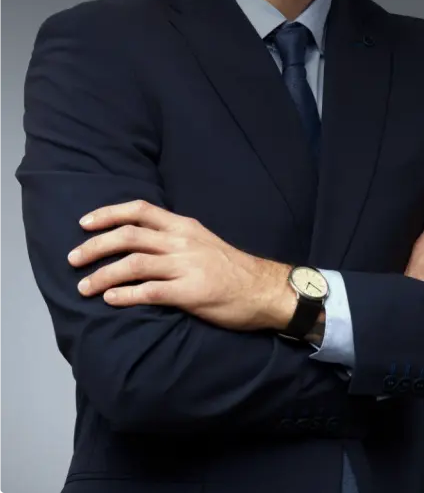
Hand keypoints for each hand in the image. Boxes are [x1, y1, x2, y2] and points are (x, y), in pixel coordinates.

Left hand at [68, 200, 295, 330]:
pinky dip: (125, 295)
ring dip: (103, 275)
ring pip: (133, 264)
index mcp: (184, 227)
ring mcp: (186, 267)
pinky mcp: (190, 293)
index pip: (140, 210)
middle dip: (95, 245)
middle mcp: (182, 242)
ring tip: (84, 287)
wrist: (263, 289)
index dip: (108, 214)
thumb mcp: (203, 241)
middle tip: (73, 259)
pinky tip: (110, 300)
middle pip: (128, 236)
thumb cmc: (231, 267)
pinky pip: (149, 292)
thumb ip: (174, 238)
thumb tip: (141, 241)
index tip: (84, 223)